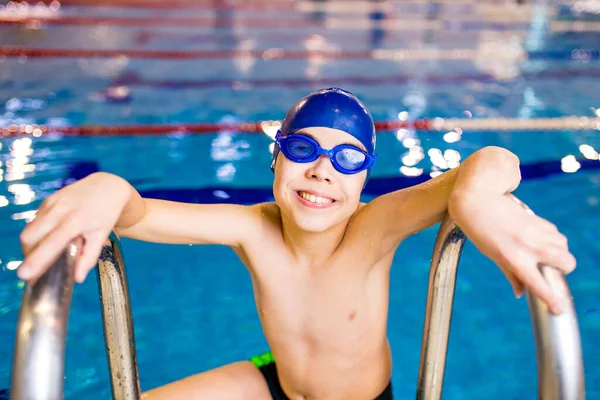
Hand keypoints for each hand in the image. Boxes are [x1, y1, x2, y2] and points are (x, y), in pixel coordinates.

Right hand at [18, 172, 130, 282]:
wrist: (107, 187)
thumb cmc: (106, 213)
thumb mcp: (102, 236)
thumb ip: (89, 257)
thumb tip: (77, 279)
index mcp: (76, 220)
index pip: (52, 243)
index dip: (37, 260)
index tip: (25, 275)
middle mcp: (61, 209)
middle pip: (30, 236)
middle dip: (30, 253)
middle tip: (39, 264)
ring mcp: (52, 203)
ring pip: (29, 229)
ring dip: (32, 244)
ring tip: (46, 251)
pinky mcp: (48, 200)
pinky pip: (35, 220)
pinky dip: (37, 232)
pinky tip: (51, 235)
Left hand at [449, 192, 575, 313]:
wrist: (477, 200)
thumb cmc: (480, 231)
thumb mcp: (492, 255)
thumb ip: (510, 274)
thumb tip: (520, 293)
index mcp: (513, 259)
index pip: (538, 284)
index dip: (551, 299)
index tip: (560, 308)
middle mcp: (528, 246)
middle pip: (566, 262)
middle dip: (565, 269)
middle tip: (552, 268)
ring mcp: (535, 232)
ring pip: (563, 246)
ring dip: (559, 252)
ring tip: (542, 251)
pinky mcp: (537, 219)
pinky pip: (555, 233)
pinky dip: (552, 239)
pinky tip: (538, 238)